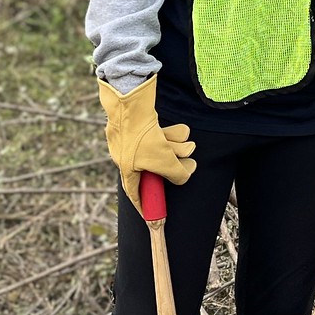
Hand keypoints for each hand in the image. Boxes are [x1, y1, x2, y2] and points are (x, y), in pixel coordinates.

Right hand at [97, 75, 196, 217]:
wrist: (130, 100)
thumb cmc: (141, 134)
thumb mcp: (164, 160)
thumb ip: (177, 174)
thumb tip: (184, 175)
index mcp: (127, 168)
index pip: (136, 193)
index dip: (145, 205)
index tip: (153, 215)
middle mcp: (128, 154)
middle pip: (158, 167)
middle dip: (174, 162)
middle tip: (188, 162)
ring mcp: (135, 138)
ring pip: (163, 149)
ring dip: (176, 146)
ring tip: (180, 140)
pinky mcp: (143, 123)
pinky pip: (162, 134)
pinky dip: (172, 133)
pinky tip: (176, 130)